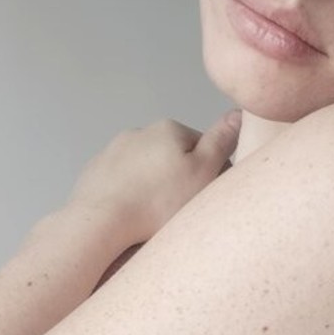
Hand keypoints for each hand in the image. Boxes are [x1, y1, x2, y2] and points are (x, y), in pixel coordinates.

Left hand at [66, 112, 241, 247]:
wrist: (100, 221)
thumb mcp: (203, 172)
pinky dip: (129, 196)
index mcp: (169, 129)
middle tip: (181, 210)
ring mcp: (113, 152)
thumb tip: (238, 113)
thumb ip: (222, 141)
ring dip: (153, 188)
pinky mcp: (95, 173)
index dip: (211, 173)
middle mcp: (139, 132)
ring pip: (146, 171)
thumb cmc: (157, 202)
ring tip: (155, 217)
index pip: (202, 148)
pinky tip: (132, 216)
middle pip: (173, 158)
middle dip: (180, 179)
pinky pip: (122, 183)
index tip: (207, 196)